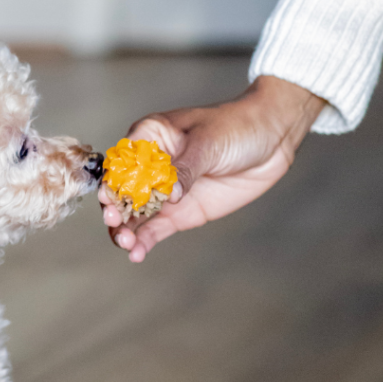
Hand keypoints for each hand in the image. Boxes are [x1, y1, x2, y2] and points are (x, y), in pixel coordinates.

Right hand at [101, 76, 325, 261]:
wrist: (272, 140)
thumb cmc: (237, 126)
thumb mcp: (208, 142)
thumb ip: (185, 168)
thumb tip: (168, 195)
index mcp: (150, 138)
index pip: (121, 161)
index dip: (112, 180)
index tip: (110, 197)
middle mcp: (150, 167)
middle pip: (121, 192)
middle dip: (115, 209)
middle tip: (116, 222)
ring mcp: (163, 192)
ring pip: (134, 215)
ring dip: (125, 231)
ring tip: (126, 245)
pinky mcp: (179, 213)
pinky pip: (155, 230)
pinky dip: (144, 242)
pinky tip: (136, 255)